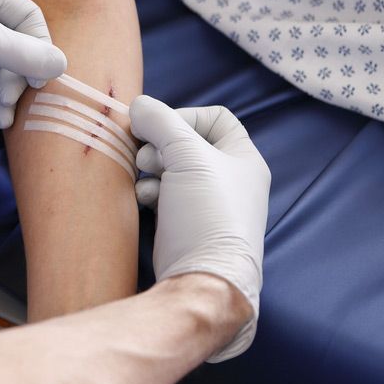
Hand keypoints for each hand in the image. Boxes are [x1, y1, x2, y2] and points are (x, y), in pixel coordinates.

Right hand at [129, 96, 270, 360]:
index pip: (216, 118)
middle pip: (188, 143)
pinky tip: (144, 199)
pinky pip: (164, 196)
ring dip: (152, 167)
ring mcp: (207, 205)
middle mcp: (230, 180)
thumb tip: (139, 104)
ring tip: (143, 176)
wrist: (204, 279)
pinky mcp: (187, 226)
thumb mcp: (187, 157)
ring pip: (172, 170)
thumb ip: (161, 122)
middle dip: (161, 144)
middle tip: (146, 154)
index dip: (184, 116)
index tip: (160, 128)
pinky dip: (151, 192)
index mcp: (244, 159)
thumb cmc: (207, 214)